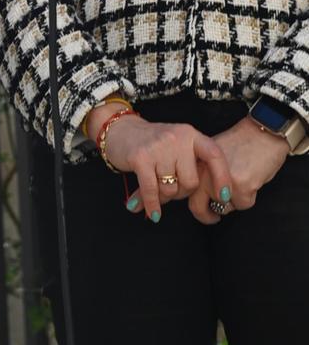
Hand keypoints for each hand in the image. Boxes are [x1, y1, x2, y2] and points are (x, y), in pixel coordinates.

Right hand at [90, 112, 233, 221]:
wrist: (120, 130)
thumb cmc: (154, 145)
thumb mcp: (178, 147)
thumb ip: (193, 166)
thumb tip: (219, 200)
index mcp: (190, 134)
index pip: (214, 155)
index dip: (222, 177)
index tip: (224, 197)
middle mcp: (176, 138)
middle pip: (191, 181)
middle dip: (182, 191)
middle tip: (171, 186)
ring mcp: (158, 147)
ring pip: (171, 188)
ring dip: (164, 196)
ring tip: (157, 188)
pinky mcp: (140, 157)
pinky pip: (152, 190)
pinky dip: (153, 205)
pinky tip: (154, 214)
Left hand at [187, 117, 288, 224]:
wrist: (261, 134)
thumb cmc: (240, 144)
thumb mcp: (212, 155)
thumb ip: (202, 172)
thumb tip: (197, 196)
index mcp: (195, 163)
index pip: (185, 192)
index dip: (190, 206)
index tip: (195, 212)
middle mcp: (204, 172)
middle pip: (198, 207)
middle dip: (207, 216)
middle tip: (214, 217)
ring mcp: (221, 181)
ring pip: (224, 207)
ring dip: (233, 200)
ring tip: (241, 180)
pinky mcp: (240, 187)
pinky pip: (243, 205)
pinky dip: (249, 197)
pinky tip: (251, 180)